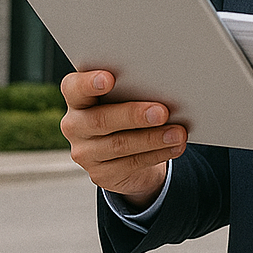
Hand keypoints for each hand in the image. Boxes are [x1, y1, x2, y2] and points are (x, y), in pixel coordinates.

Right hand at [60, 70, 187, 207]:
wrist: (126, 147)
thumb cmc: (126, 105)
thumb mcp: (125, 93)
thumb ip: (133, 86)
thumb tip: (164, 84)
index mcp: (76, 96)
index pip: (74, 87)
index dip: (89, 83)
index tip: (109, 78)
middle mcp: (74, 124)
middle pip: (100, 119)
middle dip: (134, 115)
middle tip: (162, 112)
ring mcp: (84, 152)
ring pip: (119, 145)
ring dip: (153, 139)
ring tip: (178, 133)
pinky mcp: (100, 174)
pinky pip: (130, 164)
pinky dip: (157, 154)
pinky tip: (175, 147)